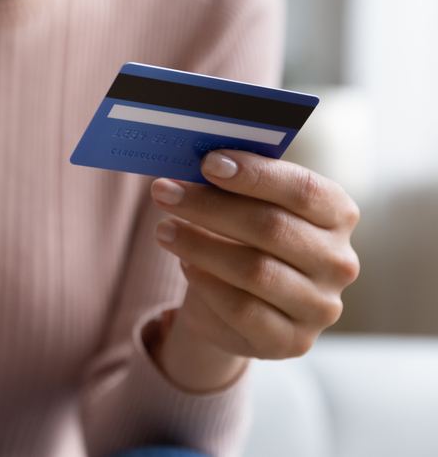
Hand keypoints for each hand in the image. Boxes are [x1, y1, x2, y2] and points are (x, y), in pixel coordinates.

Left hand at [148, 150, 359, 390]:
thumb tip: (200, 161)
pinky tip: (185, 265)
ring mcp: (320, 306)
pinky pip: (242, 309)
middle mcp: (338, 261)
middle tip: (164, 192)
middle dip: (210, 206)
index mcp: (337, 215)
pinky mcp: (293, 341)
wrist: (233, 306)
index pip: (302, 189)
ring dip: (199, 245)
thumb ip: (234, 185)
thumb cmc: (241, 241)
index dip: (255, 174)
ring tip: (163, 230)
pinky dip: (207, 284)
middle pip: (271, 227)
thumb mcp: (243, 208)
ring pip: (254, 270)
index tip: (208, 162)